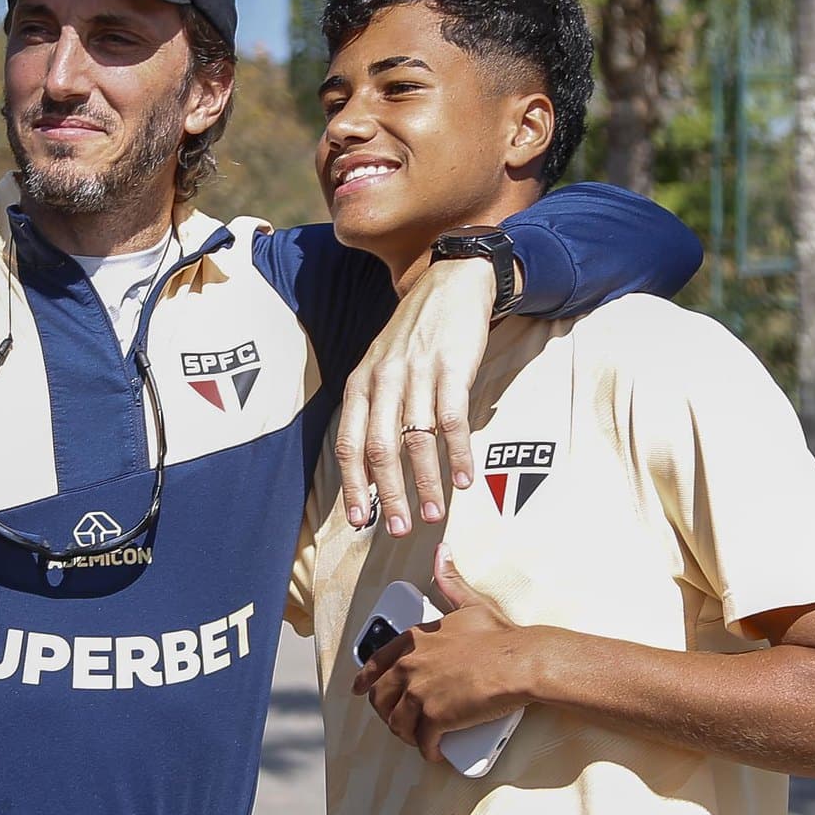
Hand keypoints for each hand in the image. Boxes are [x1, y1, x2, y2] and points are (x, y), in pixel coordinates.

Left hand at [335, 257, 498, 535]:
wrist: (450, 285)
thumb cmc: (413, 336)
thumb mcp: (380, 367)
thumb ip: (373, 411)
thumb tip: (370, 468)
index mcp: (361, 384)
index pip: (349, 443)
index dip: (353, 485)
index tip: (359, 520)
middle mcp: (384, 381)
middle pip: (380, 449)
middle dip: (388, 495)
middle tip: (398, 529)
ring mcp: (418, 374)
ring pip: (416, 440)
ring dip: (425, 483)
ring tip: (434, 514)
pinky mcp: (451, 369)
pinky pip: (453, 421)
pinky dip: (458, 454)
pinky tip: (464, 479)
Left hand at [352, 545, 534, 762]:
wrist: (519, 663)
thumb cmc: (499, 636)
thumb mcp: (470, 603)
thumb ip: (450, 581)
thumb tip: (442, 554)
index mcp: (414, 641)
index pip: (377, 663)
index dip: (365, 679)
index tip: (359, 689)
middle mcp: (410, 666)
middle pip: (382, 698)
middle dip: (386, 712)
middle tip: (397, 720)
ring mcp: (420, 693)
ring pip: (397, 722)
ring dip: (405, 733)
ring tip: (416, 738)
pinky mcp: (435, 718)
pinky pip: (422, 741)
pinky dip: (427, 750)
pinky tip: (433, 753)